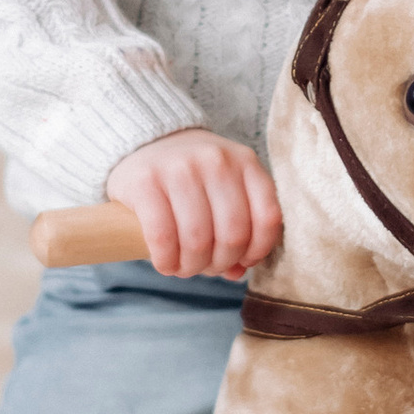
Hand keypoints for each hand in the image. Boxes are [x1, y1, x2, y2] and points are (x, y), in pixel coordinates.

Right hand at [107, 131, 282, 280]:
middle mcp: (217, 161)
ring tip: (184, 267)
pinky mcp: (145, 181)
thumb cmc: (193, 177)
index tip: (242, 262)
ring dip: (191, 267)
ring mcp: (180, 169)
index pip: (267, 218)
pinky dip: (166, 261)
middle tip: (205, 267)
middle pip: (232, 235)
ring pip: (198, 240)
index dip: (257, 251)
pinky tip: (166, 264)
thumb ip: (240, 226)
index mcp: (246, 162)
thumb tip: (238, 272)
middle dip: (219, 264)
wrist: (147, 141)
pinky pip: (162, 237)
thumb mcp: (225, 188)